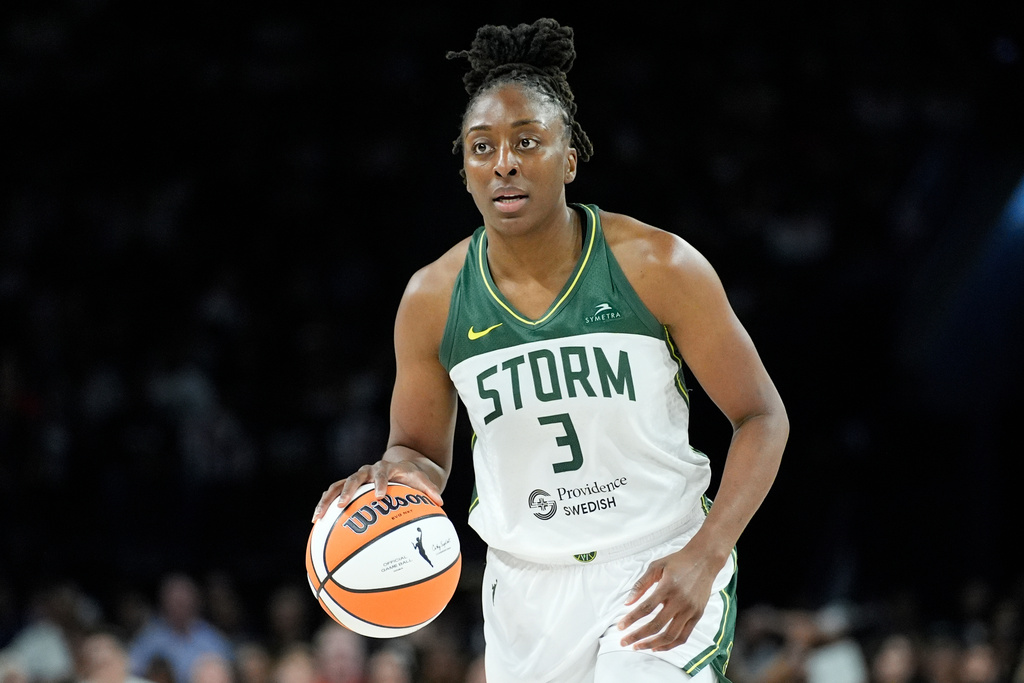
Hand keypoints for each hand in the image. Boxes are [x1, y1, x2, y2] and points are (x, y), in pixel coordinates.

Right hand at [311, 459, 443, 522]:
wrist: (400, 464)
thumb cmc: (412, 475)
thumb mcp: (422, 479)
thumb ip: (430, 488)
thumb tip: (441, 502)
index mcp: (386, 468)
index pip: (383, 473)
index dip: (381, 483)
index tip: (380, 495)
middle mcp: (368, 471)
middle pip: (355, 477)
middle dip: (349, 490)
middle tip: (343, 504)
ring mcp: (356, 479)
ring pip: (338, 485)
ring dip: (328, 500)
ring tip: (318, 517)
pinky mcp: (348, 486)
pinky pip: (333, 494)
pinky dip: (324, 505)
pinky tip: (316, 522)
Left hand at [617, 544, 720, 651]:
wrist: (704, 560)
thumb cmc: (678, 562)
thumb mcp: (656, 566)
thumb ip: (641, 584)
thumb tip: (627, 602)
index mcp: (667, 587)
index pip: (645, 608)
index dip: (631, 620)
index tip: (620, 627)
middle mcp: (680, 601)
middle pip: (656, 625)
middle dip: (637, 636)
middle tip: (624, 642)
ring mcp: (690, 610)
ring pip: (670, 635)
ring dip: (652, 644)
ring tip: (639, 646)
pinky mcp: (697, 615)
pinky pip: (683, 636)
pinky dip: (670, 645)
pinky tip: (657, 646)